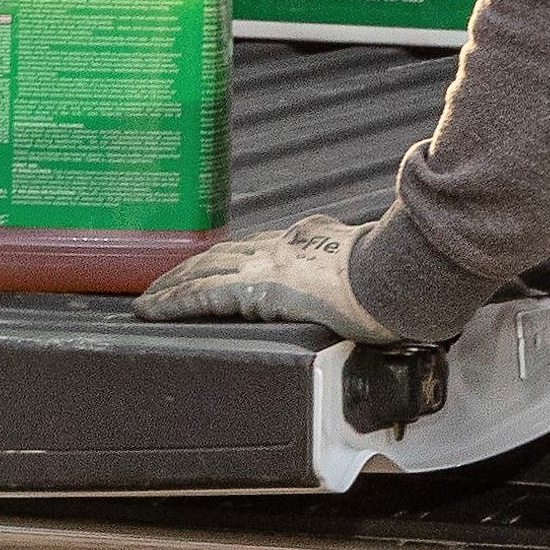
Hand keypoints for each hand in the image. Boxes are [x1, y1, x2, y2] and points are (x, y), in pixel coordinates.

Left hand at [133, 215, 399, 336]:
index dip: (228, 256)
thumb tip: (369, 293)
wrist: (401, 279)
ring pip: (205, 270)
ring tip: (148, 300)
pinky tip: (152, 309)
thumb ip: (358, 273)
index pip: (258, 246)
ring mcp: (268, 265)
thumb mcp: (376, 265)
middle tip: (162, 282)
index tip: (212, 264)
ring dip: (173, 285)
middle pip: (223, 253)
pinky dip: (175, 301)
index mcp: (312, 240)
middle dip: (191, 266)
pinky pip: (204, 295)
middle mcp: (284, 245)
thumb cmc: (400, 281)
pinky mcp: (258, 289)